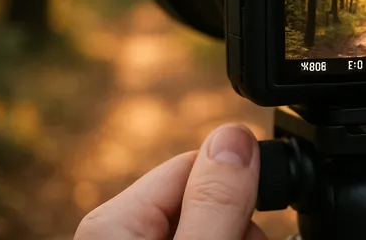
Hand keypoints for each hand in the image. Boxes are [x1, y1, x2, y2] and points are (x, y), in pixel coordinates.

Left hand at [75, 124, 264, 239]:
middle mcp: (119, 233)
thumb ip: (213, 203)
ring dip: (235, 239)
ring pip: (211, 228)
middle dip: (237, 226)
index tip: (249, 227)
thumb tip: (234, 135)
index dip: (236, 192)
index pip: (198, 165)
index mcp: (116, 221)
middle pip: (208, 202)